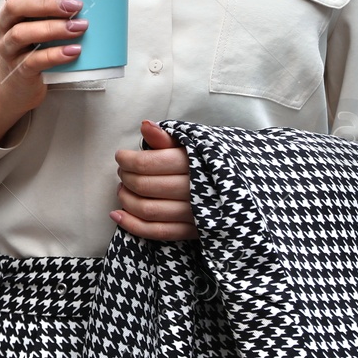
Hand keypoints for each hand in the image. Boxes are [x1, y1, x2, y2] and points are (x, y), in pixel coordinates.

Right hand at [0, 0, 134, 145]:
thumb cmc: (38, 47)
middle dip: (46, 3)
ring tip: (80, 27)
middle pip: (15, 5)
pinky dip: (54, 55)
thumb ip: (78, 4)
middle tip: (75, 5)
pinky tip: (73, 52)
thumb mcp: (49, 24)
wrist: (17, 88)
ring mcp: (9, 48)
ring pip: (21, 33)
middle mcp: (5, 24)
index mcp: (13, 7)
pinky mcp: (18, 71)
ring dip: (52, 28)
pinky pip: (32, 61)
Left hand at [111, 121, 196, 239]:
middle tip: (122, 172)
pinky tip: (116, 215)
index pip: (148, 164)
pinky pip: (157, 232)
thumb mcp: (190, 145)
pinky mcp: (193, 231)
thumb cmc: (207, 162)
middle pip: (145, 186)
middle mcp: (195, 189)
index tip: (121, 156)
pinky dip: (132, 225)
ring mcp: (195, 214)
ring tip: (122, 189)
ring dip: (126, 200)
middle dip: (126, 178)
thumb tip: (145, 125)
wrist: (241, 188)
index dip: (127, 160)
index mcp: (194, 163)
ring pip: (148, 210)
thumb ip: (165, 138)